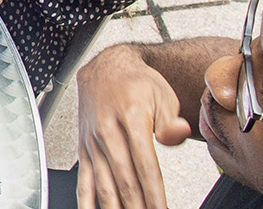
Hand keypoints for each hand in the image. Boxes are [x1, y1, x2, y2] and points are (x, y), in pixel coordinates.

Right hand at [76, 46, 192, 208]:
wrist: (105, 67)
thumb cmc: (135, 81)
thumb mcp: (162, 94)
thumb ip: (170, 119)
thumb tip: (178, 133)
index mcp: (131, 119)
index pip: (145, 166)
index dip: (154, 193)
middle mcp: (108, 133)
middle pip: (125, 180)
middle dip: (137, 207)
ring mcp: (94, 143)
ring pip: (104, 185)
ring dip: (115, 208)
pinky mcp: (84, 150)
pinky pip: (84, 180)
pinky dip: (86, 202)